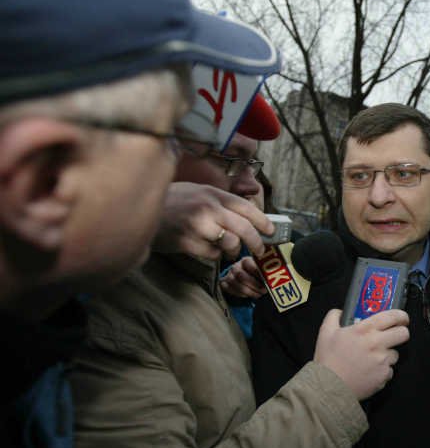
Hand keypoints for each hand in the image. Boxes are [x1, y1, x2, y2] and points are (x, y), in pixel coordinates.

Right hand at [151, 182, 274, 259]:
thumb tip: (247, 215)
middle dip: (257, 243)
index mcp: (213, 194)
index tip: (271, 231)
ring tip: (229, 250)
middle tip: (260, 251)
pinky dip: (214, 255)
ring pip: (231, 244)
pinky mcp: (187, 242)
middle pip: (244, 229)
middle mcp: (208, 208)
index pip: (246, 208)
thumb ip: (220, 201)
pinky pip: (213, 254)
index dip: (263, 221)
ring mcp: (198, 226)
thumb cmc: (171, 201)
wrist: (140, 209)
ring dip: (233, 250)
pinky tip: (207, 249)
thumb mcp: (197, 191)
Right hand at [220, 256, 267, 298]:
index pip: (249, 264)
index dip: (257, 272)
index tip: (266, 279)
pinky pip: (231, 291)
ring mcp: (228, 275)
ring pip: (237, 285)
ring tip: (259, 294)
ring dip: (250, 292)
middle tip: (264, 290)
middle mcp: (235, 267)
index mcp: (245, 260)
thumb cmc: (254, 273)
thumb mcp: (260, 269)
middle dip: (254, 285)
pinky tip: (249, 295)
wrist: (241, 276)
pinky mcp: (224, 284)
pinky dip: (241, 294)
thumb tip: (276, 274)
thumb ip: (265, 270)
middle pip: (241, 276)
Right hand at [313, 309, 409, 400]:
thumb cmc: (328, 360)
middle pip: (403, 334)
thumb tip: (340, 312)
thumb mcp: (325, 332)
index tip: (401, 318)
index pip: (393, 316)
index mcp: (365, 330)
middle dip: (401, 333)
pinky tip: (369, 371)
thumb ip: (334, 316)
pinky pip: (389, 370)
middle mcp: (377, 343)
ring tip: (373, 358)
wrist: (328, 386)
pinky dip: (382, 371)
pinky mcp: (383, 376)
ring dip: (388, 354)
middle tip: (394, 335)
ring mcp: (382, 361)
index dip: (401, 316)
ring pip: (395, 354)